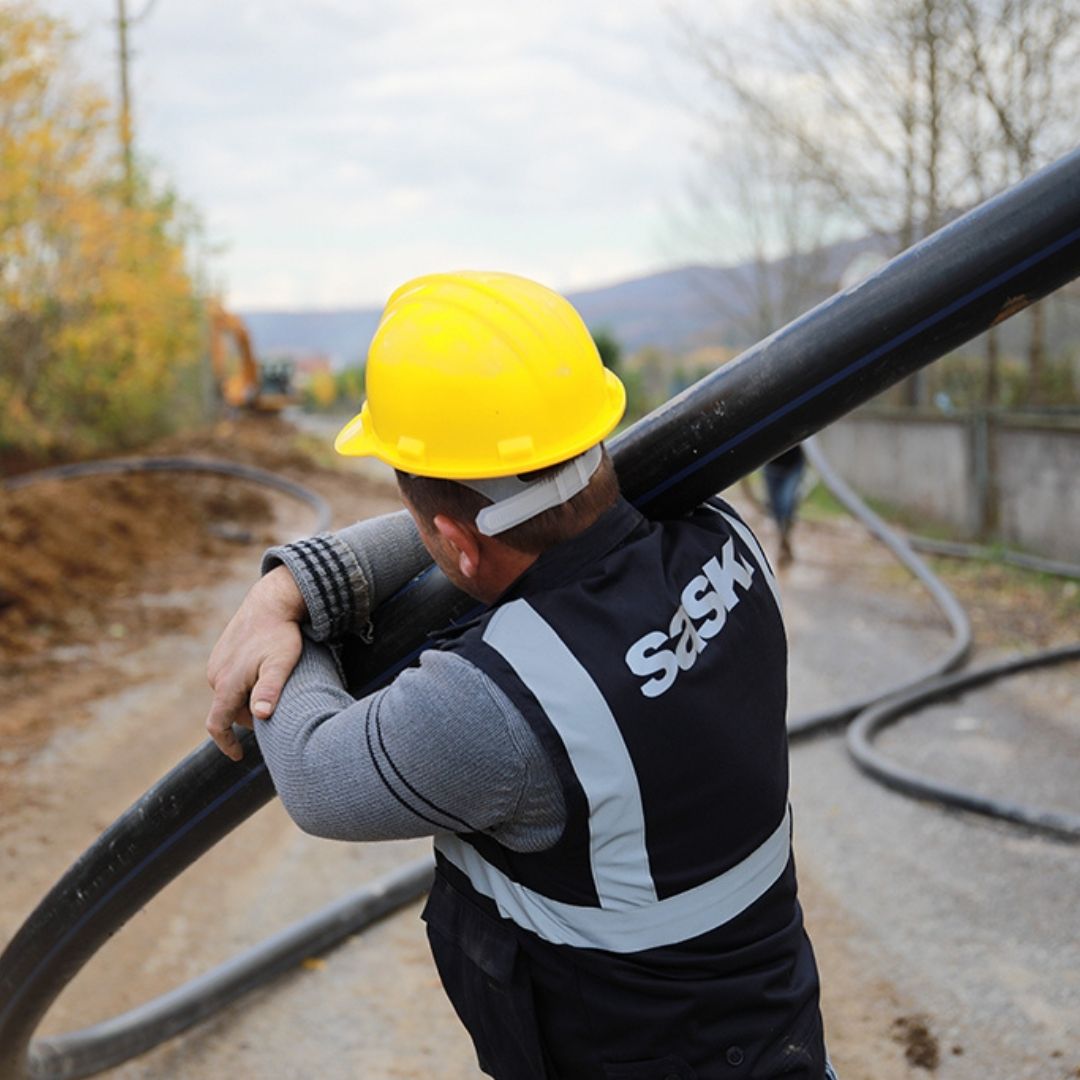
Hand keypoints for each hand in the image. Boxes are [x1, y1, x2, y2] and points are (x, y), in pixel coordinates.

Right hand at [206, 566, 305, 759]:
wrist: (272, 601)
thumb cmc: (280, 635)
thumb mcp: (280, 664)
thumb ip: (270, 689)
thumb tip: (259, 716)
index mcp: (227, 684)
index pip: (217, 725)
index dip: (226, 744)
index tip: (239, 756)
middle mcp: (216, 675)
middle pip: (228, 710)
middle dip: (247, 717)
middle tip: (274, 713)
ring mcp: (216, 663)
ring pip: (230, 694)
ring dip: (247, 699)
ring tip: (273, 691)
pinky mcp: (222, 652)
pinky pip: (230, 678)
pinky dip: (244, 684)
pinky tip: (265, 674)